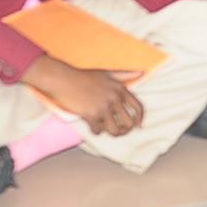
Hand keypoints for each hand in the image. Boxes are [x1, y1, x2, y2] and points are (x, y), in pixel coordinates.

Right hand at [25, 57, 142, 136]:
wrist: (63, 79)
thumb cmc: (84, 76)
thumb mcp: (106, 73)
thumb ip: (124, 74)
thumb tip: (142, 73)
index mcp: (120, 88)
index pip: (138, 108)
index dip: (140, 119)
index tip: (138, 126)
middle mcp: (113, 98)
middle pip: (128, 123)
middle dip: (125, 130)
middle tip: (118, 130)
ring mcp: (102, 107)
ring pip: (115, 131)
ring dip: (111, 133)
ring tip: (106, 129)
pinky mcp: (90, 114)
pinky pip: (98, 130)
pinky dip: (95, 131)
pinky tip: (92, 125)